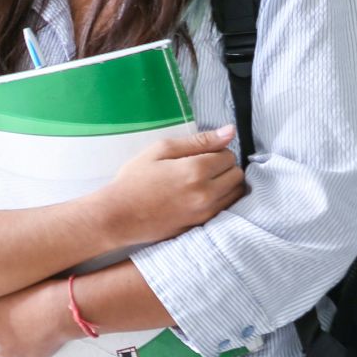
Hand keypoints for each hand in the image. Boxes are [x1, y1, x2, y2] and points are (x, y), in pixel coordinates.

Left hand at [0, 281, 75, 356]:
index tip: (11, 313)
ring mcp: (1, 351)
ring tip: (34, 335)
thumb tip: (2, 305)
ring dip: (13, 347)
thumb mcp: (12, 289)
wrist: (60, 309)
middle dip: (4, 332)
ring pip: (3, 352)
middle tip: (24, 324)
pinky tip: (30, 355)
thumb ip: (0, 300)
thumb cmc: (40, 292)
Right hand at [87, 126, 245, 247]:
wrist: (119, 216)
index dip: (216, 151)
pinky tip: (201, 196)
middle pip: (236, 174)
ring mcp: (205, 212)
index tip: (200, 154)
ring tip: (203, 182)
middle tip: (202, 167)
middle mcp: (206, 193)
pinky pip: (226, 209)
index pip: (229, 155)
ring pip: (236, 193)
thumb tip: (230, 131)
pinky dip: (221, 200)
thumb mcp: (161, 150)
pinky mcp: (202, 225)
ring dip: (226, 184)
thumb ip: (199, 140)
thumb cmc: (135, 179)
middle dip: (224, 167)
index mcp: (197, 169)